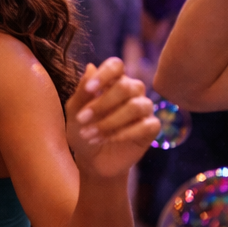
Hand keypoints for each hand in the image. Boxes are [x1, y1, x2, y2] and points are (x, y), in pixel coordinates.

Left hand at [66, 58, 160, 178]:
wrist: (92, 161)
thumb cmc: (82, 131)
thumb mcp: (75, 113)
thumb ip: (82, 92)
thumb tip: (90, 67)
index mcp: (113, 81)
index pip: (116, 65)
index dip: (105, 74)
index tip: (89, 90)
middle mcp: (132, 91)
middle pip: (126, 86)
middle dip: (102, 104)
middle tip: (82, 119)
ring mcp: (144, 108)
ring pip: (136, 106)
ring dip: (110, 122)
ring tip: (90, 135)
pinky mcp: (151, 127)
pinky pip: (146, 125)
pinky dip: (123, 134)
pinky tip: (107, 140)